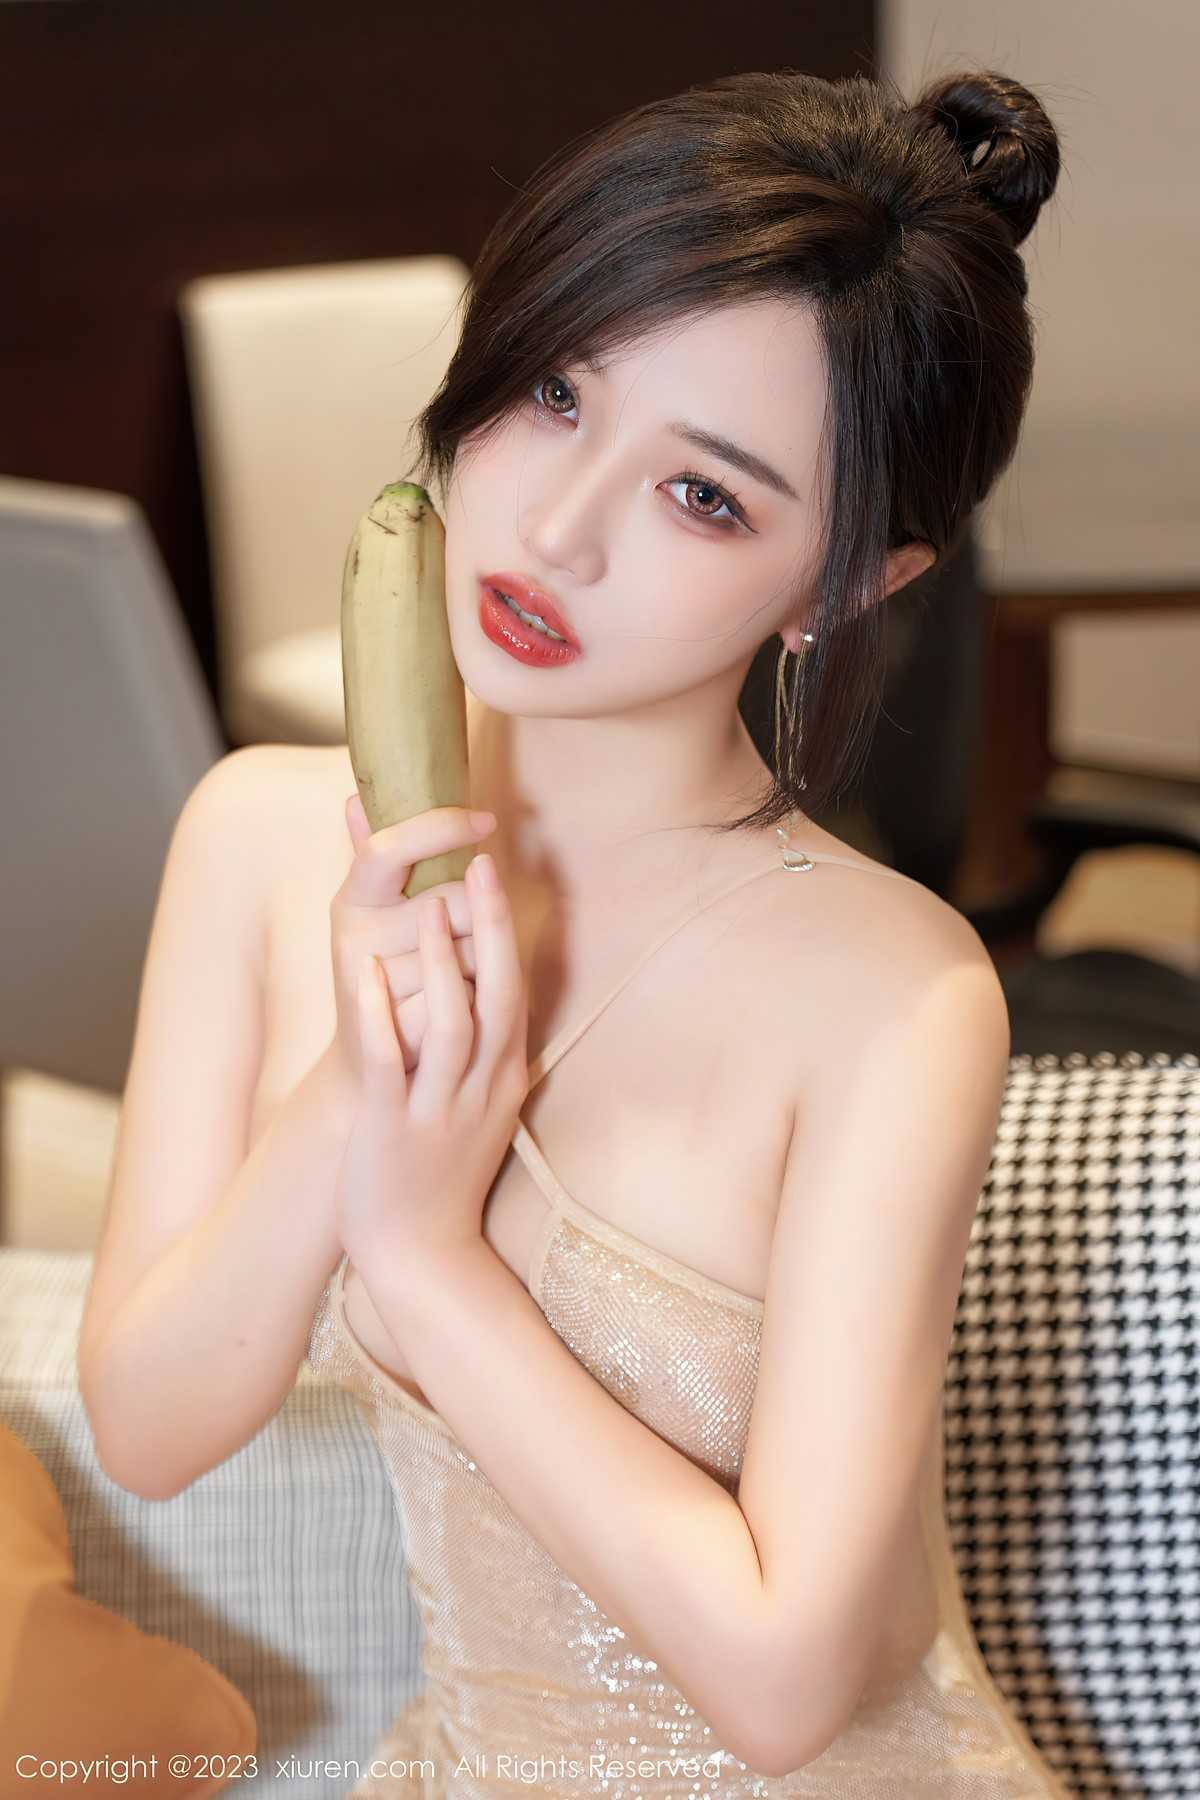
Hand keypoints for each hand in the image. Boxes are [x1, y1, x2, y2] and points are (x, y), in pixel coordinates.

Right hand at [329, 794, 496, 1080]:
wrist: (369, 1078)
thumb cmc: (385, 984)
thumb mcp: (373, 917)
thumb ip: (374, 859)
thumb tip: (356, 798)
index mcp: (350, 901)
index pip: (389, 847)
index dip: (439, 827)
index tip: (486, 822)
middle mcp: (355, 939)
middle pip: (453, 902)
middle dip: (479, 919)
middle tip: (466, 941)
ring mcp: (375, 990)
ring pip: (471, 952)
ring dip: (484, 964)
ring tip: (464, 982)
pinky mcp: (397, 1034)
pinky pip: (470, 1003)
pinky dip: (483, 1007)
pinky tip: (472, 1018)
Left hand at [334, 846, 531, 1275]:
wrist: (426, 1257)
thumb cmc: (445, 1176)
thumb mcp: (481, 1110)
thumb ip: (485, 1053)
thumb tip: (485, 999)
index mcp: (504, 1077)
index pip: (515, 990)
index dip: (505, 931)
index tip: (493, 874)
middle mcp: (484, 1087)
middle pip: (499, 995)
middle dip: (491, 927)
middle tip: (481, 863)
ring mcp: (443, 1109)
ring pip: (455, 1026)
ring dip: (443, 963)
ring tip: (429, 906)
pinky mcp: (396, 1130)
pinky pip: (393, 1065)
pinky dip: (384, 1016)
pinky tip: (370, 972)